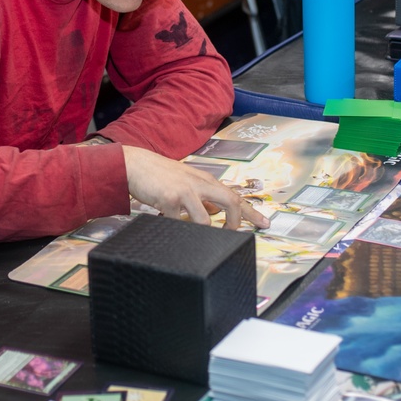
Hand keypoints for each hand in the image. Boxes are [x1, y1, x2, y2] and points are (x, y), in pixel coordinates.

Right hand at [123, 145, 270, 229]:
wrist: (135, 164)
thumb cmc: (160, 175)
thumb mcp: (187, 182)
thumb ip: (203, 195)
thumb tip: (215, 212)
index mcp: (206, 181)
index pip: (235, 196)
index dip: (252, 212)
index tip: (265, 224)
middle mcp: (199, 184)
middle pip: (230, 202)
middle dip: (235, 223)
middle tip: (232, 235)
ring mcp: (185, 191)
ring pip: (205, 219)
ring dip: (203, 232)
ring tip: (195, 236)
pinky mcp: (168, 199)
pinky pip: (178, 223)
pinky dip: (176, 229)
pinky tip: (169, 226)